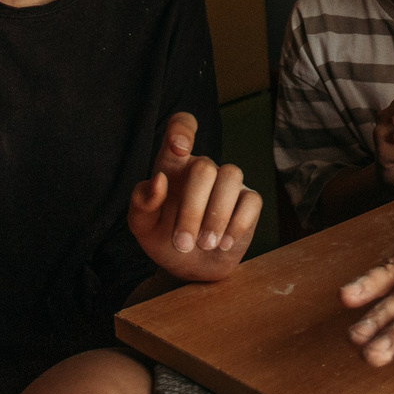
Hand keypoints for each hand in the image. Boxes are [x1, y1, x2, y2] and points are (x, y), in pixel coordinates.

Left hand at [127, 112, 258, 281]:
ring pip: (231, 176)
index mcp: (174, 164)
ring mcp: (227, 183)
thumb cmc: (163, 237)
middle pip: (205, 167)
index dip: (183, 128)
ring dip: (217, 216)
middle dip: (193, 209)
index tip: (179, 147)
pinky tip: (223, 244)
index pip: (182, 126)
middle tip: (183, 244)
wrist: (189, 266)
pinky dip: (238, 224)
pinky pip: (252, 201)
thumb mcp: (142, 225)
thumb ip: (141, 202)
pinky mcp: (248, 201)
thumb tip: (159, 180)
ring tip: (205, 244)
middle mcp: (203, 168)